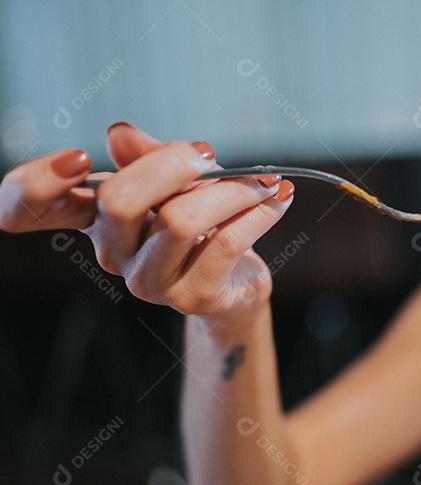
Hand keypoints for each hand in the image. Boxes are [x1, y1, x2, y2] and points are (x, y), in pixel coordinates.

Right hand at [3, 122, 294, 325]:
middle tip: (211, 155)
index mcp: (96, 218)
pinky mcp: (193, 298)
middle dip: (172, 164)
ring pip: (181, 221)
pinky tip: (278, 200)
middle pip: (121, 200)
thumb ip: (148, 157)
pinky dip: (259, 213)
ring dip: (231, 191)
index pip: (25, 208)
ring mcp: (150, 282)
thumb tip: (117, 132)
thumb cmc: (203, 227)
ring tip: (263, 182)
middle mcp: (113, 252)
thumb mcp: (177, 183)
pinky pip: (227, 243)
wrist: (238, 286)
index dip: (34, 184)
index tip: (75, 158)